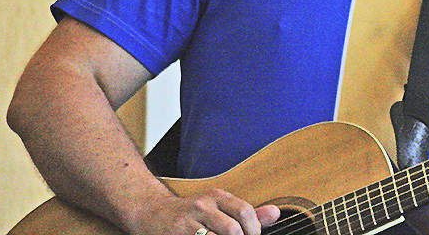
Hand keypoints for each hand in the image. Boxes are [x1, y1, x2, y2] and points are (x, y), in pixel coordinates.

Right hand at [134, 190, 279, 234]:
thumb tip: (276, 213)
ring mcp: (187, 224)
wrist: (152, 213)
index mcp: (216, 197)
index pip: (244, 212)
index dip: (254, 230)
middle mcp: (202, 207)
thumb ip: (248, 213)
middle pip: (232, 230)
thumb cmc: (192, 213)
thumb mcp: (219, 207)